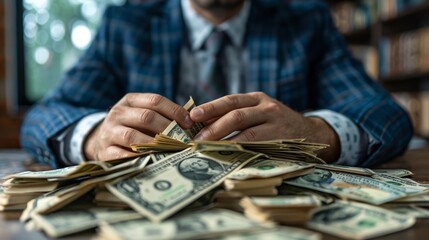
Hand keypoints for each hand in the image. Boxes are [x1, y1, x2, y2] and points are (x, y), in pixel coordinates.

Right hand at [84, 93, 193, 160]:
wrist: (99, 140)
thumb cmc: (131, 126)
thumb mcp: (142, 114)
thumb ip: (162, 115)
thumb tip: (190, 123)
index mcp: (130, 100)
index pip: (155, 100)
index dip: (175, 111)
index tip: (190, 122)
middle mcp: (118, 113)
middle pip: (146, 117)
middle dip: (168, 128)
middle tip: (183, 139)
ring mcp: (109, 132)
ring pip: (133, 136)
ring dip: (155, 145)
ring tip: (171, 151)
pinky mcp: (104, 151)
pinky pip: (122, 155)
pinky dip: (138, 159)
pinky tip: (152, 161)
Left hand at [189, 92, 339, 161]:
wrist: (312, 133)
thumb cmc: (277, 124)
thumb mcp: (260, 112)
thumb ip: (238, 115)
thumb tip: (203, 124)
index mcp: (257, 98)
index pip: (230, 100)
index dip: (210, 107)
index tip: (192, 116)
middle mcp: (267, 107)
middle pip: (236, 114)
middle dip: (213, 125)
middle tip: (196, 137)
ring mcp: (276, 123)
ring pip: (247, 131)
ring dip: (224, 140)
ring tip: (207, 147)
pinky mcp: (282, 139)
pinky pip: (259, 145)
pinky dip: (241, 150)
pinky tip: (228, 155)